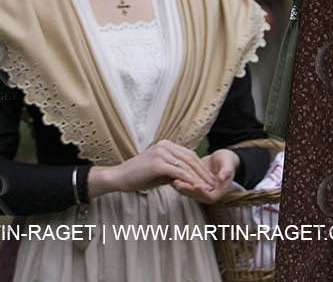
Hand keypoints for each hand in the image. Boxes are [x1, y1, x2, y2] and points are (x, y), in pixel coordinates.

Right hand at [89, 140, 217, 197]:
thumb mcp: (159, 173)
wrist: (120, 177)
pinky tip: (195, 188)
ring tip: (207, 188)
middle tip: (213, 183)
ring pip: (186, 165)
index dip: (200, 167)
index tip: (209, 178)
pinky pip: (178, 172)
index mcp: (166, 145)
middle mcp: (165, 145)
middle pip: (190, 158)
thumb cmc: (138, 177)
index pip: (188, 154)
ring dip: (199, 177)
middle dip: (203, 172)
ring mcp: (161, 153)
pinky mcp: (158, 163)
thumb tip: (187, 179)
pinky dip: (189, 180)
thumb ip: (172, 172)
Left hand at [174, 148, 239, 202]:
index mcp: (218, 192)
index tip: (195, 185)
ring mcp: (201, 191)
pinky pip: (187, 186)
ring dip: (182, 187)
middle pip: (196, 196)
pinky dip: (181, 182)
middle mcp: (209, 194)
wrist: (223, 159)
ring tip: (174, 180)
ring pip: (190, 192)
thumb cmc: (227, 161)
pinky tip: (174, 176)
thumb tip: (223, 177)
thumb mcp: (228, 164)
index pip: (208, 196)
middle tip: (179, 183)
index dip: (201, 192)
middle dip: (187, 190)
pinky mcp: (195, 185)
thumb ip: (226, 171)